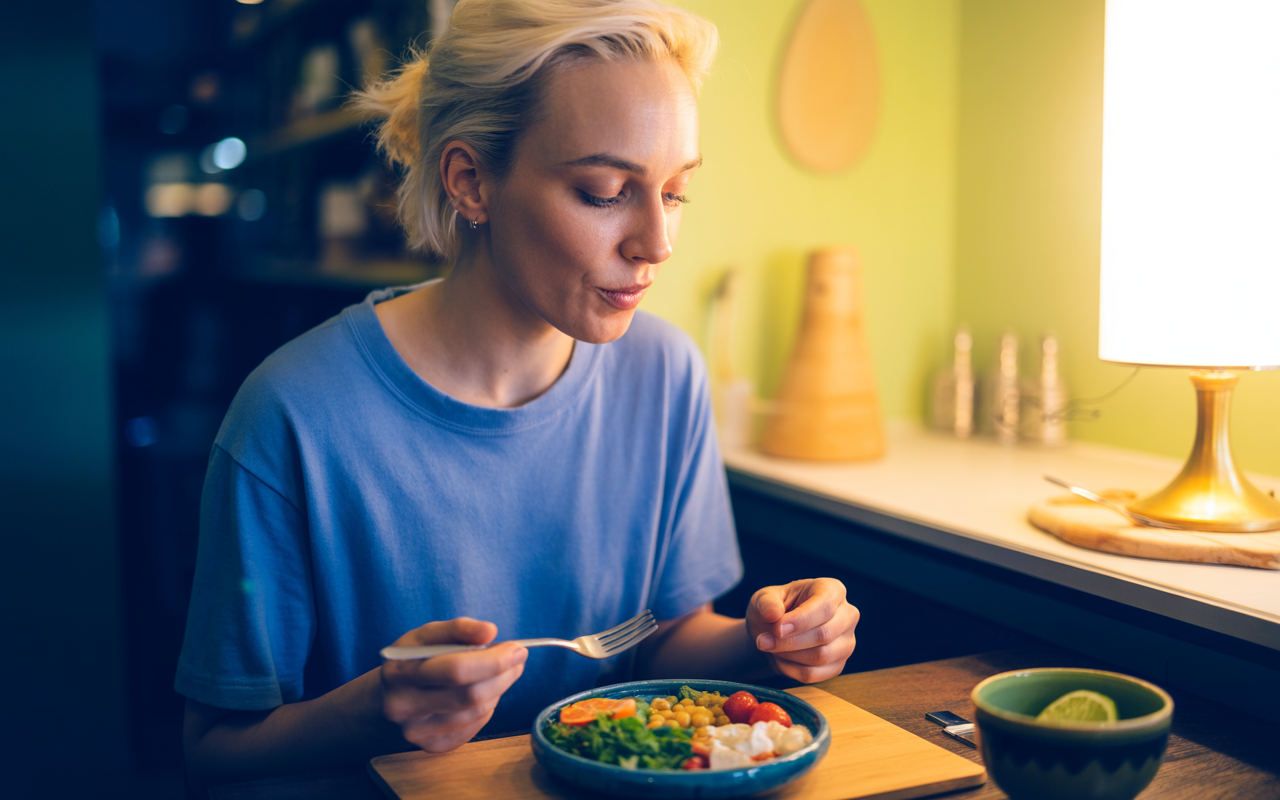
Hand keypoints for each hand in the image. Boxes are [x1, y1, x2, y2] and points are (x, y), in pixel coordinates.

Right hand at [380, 617, 527, 752]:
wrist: (384, 701)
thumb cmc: (412, 661)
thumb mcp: (426, 636)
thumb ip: (458, 629)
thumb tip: (490, 631)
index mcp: (400, 671)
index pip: (455, 669)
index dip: (493, 660)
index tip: (516, 648)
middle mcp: (403, 706)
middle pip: (470, 695)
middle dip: (503, 675)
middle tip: (518, 659)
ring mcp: (416, 731)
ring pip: (476, 712)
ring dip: (498, 689)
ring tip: (502, 673)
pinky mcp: (431, 747)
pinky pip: (474, 727)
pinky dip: (487, 707)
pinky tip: (484, 693)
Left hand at [746, 578, 858, 682]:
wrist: (774, 632)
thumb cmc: (774, 608)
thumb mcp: (764, 598)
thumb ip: (767, 603)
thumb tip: (774, 614)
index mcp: (833, 590)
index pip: (824, 608)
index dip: (800, 621)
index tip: (776, 629)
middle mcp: (847, 615)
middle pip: (825, 634)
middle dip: (789, 641)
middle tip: (762, 641)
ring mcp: (846, 642)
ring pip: (821, 656)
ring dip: (788, 655)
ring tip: (769, 646)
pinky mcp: (838, 665)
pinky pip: (815, 674)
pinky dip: (791, 670)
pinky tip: (780, 658)